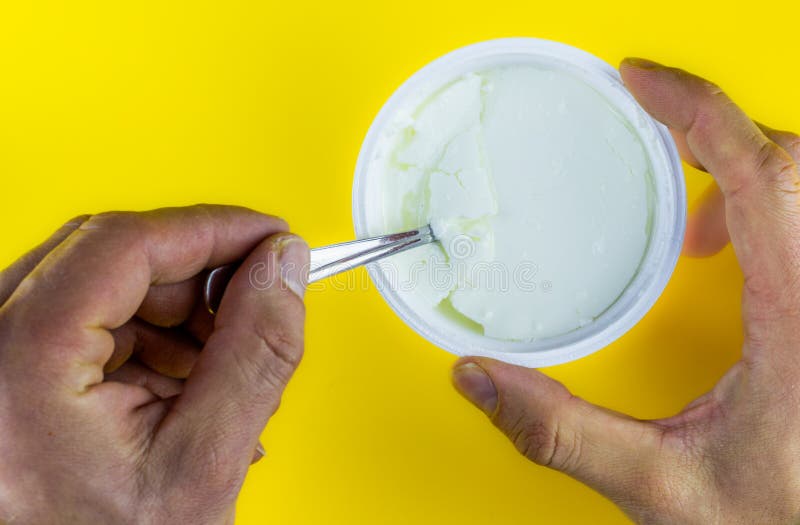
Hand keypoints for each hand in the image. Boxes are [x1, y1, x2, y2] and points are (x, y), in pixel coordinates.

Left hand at [0, 205, 308, 523]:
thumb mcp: (202, 463)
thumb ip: (254, 354)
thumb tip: (282, 270)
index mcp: (22, 362)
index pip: (125, 243)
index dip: (212, 229)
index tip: (270, 236)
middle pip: (114, 257)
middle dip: (202, 280)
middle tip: (259, 307)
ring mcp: (1, 354)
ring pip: (108, 283)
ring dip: (182, 314)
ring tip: (221, 373)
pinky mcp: (17, 366)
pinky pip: (94, 318)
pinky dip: (154, 338)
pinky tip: (185, 384)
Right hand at [451, 59, 799, 523]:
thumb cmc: (783, 523)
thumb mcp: (663, 485)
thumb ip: (563, 433)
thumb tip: (481, 381)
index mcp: (799, 315)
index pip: (760, 172)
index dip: (697, 112)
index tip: (644, 81)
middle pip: (792, 160)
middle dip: (717, 134)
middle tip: (656, 128)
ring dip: (746, 172)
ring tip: (692, 212)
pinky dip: (763, 210)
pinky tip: (725, 251)